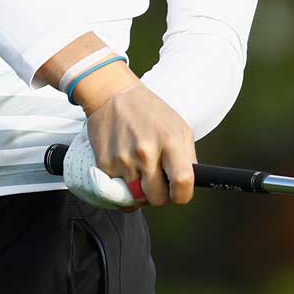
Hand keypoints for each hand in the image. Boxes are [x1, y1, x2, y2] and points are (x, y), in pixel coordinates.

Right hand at [74, 63, 195, 208]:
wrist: (112, 94)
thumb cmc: (148, 110)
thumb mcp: (178, 126)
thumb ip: (187, 157)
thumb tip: (189, 183)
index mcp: (169, 141)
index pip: (182, 182)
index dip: (183, 195)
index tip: (179, 194)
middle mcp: (146, 152)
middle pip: (157, 199)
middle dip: (160, 195)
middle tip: (157, 182)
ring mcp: (124, 159)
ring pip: (136, 197)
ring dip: (139, 189)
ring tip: (139, 168)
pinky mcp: (105, 164)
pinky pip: (117, 190)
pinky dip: (122, 183)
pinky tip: (124, 163)